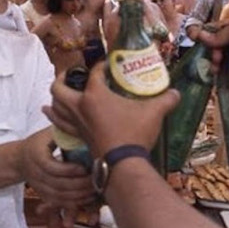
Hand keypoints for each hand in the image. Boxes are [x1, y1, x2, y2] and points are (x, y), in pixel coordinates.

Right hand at [20, 128, 96, 226]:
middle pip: (58, 184)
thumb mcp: (48, 133)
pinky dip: (74, 203)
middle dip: (79, 184)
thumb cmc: (38, 143)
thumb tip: (84, 125)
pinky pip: (59, 202)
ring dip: (79, 195)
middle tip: (96, 179)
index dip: (69, 170)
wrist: (19, 159)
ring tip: (95, 189)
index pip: (52, 167)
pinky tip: (88, 197)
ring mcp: (38, 186)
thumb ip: (63, 131)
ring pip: (59, 196)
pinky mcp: (43, 195)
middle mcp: (35, 173)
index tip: (85, 167)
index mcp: (35, 156)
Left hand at [43, 63, 180, 158]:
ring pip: (55, 107)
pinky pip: (60, 124)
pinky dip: (55, 117)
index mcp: (95, 95)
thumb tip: (176, 94)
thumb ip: (166, 100)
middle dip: (61, 78)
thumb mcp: (154, 113)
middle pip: (59, 88)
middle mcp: (80, 107)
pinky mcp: (78, 137)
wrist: (122, 164)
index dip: (100, 65)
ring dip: (54, 98)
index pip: (94, 73)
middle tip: (69, 74)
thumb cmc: (134, 134)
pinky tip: (52, 115)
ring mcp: (77, 124)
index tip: (108, 64)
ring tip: (56, 94)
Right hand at [196, 19, 228, 77]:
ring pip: (218, 57)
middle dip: (211, 51)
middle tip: (216, 58)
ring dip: (215, 62)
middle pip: (214, 44)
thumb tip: (199, 35)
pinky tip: (218, 73)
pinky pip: (225, 67)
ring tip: (217, 67)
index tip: (193, 38)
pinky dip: (220, 70)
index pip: (213, 28)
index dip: (203, 33)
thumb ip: (219, 35)